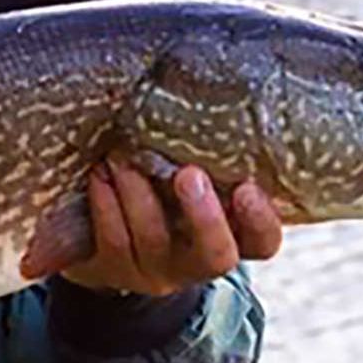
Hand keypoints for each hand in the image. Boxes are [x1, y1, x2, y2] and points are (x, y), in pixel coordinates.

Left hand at [60, 157, 282, 297]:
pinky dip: (106, 203)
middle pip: (215, 255)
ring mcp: (157, 270)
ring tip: (123, 156)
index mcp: (232, 238)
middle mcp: (198, 262)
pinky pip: (113, 239)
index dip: (259, 220)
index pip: (262, 242)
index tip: (247, 188)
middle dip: (203, 216)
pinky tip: (100, 174)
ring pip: (153, 239)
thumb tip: (221, 91)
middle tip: (189, 174)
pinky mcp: (116, 269)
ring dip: (138, 194)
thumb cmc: (167, 186)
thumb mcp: (197, 175)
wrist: (107, 236)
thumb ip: (211, 157)